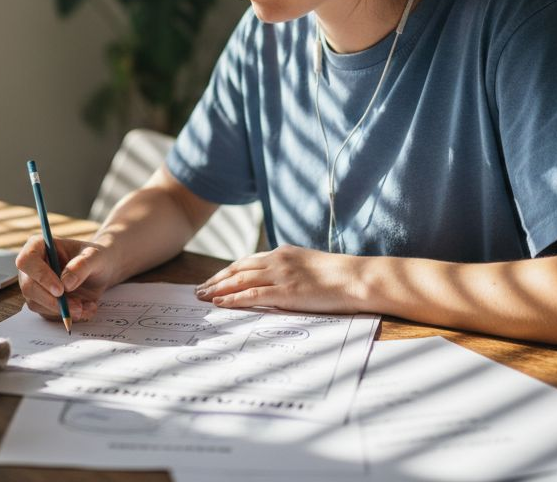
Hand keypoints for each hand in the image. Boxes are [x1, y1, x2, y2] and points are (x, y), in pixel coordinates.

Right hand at [15, 235, 116, 321]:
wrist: (100, 272)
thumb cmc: (95, 258)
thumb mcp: (95, 256)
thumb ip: (82, 266)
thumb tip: (66, 284)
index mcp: (39, 246)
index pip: (27, 261)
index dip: (40, 276)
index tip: (60, 290)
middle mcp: (32, 267)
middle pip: (29, 286)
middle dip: (52, 300)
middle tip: (77, 306)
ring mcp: (35, 285)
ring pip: (36, 304)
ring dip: (61, 310)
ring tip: (86, 306)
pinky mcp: (42, 302)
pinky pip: (47, 314)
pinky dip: (66, 315)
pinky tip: (85, 308)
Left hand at [193, 244, 368, 313]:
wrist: (357, 278)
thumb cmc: (339, 277)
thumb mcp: (310, 266)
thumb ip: (291, 270)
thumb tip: (280, 282)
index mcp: (283, 253)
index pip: (247, 261)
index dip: (227, 272)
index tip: (213, 280)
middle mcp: (277, 260)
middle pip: (237, 269)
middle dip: (216, 280)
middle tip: (199, 290)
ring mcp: (281, 275)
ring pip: (240, 280)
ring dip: (218, 289)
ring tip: (202, 297)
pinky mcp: (286, 292)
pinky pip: (252, 294)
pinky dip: (233, 299)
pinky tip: (219, 303)